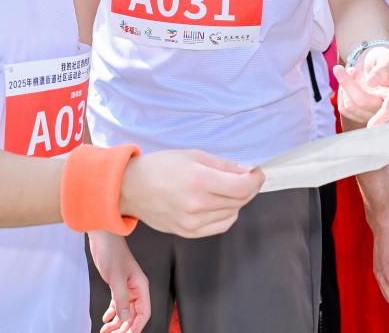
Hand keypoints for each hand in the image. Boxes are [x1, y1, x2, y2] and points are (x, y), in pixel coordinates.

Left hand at [89, 232, 150, 332]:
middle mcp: (136, 289)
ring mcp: (126, 288)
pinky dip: (112, 313)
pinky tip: (106, 319)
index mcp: (141, 286)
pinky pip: (117, 304)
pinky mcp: (117, 285)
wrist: (103, 239)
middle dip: (125, 327)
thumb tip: (124, 318)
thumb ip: (121, 300)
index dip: (136, 326)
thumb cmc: (112, 253)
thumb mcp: (117, 279)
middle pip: (134, 314)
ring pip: (124, 311)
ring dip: (116, 322)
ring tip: (106, 330)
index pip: (144, 312)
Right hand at [119, 150, 263, 237]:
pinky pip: (220, 226)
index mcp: (198, 181)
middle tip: (248, 177)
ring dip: (238, 201)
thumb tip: (247, 170)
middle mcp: (197, 205)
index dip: (255, 180)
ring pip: (232, 214)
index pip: (242, 187)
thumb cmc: (160, 167)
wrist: (130, 188)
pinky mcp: (188, 233)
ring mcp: (192, 223)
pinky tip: (221, 203)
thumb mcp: (192, 155)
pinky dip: (227, 214)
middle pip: (240, 201)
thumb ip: (223, 165)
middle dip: (249, 188)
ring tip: (229, 188)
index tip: (257, 172)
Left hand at [334, 45, 388, 127]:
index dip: (382, 118)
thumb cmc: (383, 58)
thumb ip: (382, 69)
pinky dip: (342, 92)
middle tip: (339, 68)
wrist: (374, 61)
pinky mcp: (359, 114)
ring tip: (350, 71)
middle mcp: (386, 106)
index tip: (372, 125)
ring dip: (344, 87)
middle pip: (363, 103)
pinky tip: (348, 81)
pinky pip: (344, 108)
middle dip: (349, 85)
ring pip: (351, 107)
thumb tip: (371, 82)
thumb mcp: (387, 58)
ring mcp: (372, 112)